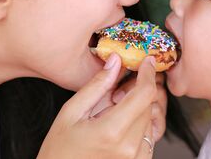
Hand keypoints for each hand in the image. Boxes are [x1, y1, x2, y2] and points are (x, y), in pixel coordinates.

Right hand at [37, 54, 157, 158]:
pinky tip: (121, 125)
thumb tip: (115, 61)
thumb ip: (96, 85)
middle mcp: (129, 148)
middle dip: (139, 91)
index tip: (147, 61)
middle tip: (118, 91)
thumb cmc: (59, 151)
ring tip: (115, 111)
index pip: (144, 94)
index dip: (148, 73)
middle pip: (149, 106)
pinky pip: (149, 136)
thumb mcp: (71, 112)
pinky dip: (140, 124)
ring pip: (151, 120)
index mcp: (112, 131)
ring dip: (140, 108)